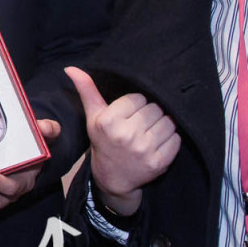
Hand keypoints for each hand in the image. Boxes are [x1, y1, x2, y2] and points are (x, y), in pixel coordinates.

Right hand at [67, 66, 177, 217]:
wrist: (113, 178)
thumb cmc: (104, 142)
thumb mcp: (93, 117)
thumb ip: (87, 90)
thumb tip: (71, 68)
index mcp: (109, 121)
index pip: (138, 98)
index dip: (135, 105)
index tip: (128, 115)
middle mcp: (126, 135)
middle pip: (154, 108)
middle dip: (149, 114)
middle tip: (140, 125)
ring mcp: (144, 150)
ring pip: (168, 122)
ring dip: (162, 126)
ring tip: (149, 133)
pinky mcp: (159, 162)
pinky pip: (176, 139)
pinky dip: (170, 140)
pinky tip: (157, 144)